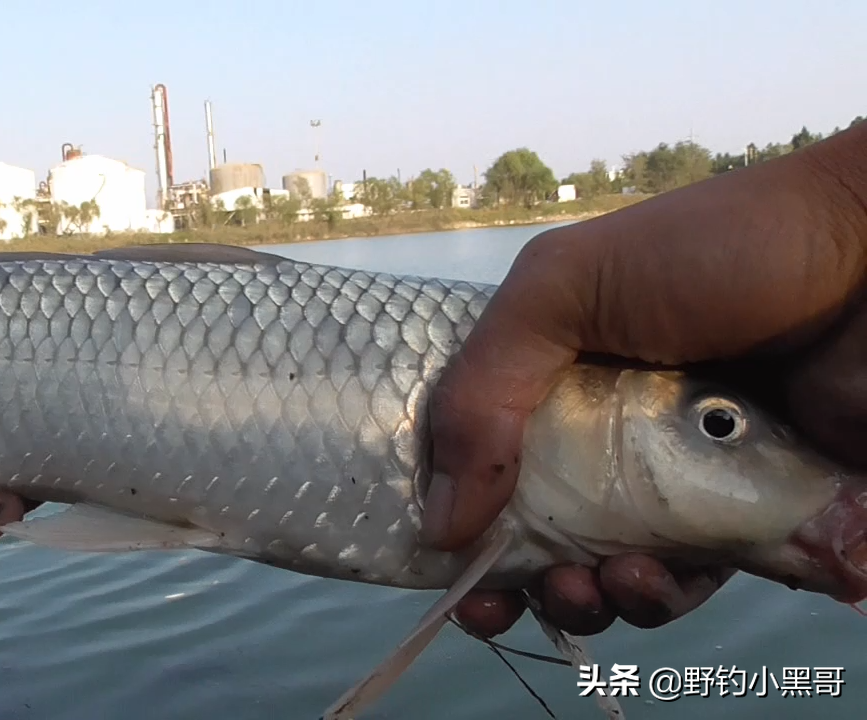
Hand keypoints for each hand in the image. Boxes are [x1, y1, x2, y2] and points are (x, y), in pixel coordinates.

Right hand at [423, 122, 866, 637]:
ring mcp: (678, 475)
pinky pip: (695, 578)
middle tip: (508, 595)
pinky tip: (656, 577)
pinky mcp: (748, 513)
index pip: (482, 460)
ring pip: (614, 567)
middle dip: (519, 579)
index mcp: (552, 376)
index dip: (456, 517)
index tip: (446, 564)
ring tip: (596, 585)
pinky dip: (665, 594)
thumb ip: (484, 391)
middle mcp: (608, 430)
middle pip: (542, 529)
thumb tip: (440, 523)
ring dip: (592, 597)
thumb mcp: (564, 286)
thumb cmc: (712, 250)